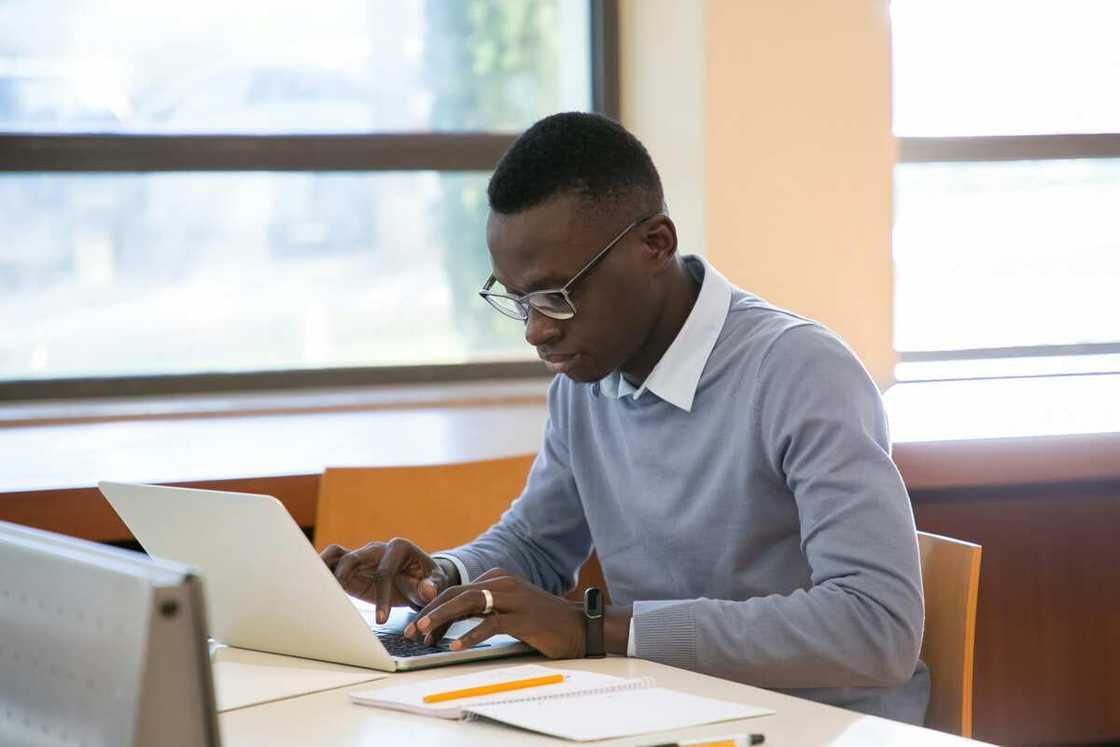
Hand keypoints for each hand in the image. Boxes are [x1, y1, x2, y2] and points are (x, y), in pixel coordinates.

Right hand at [320, 538, 454, 623]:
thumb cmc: (429, 579)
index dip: (383, 596)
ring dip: (324, 567)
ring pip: (337, 554)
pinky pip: (331, 563)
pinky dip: (321, 571)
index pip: (385, 572)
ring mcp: (361, 556)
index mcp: (400, 548)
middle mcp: (377, 548)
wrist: (420, 578)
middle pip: (354, 557)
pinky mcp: (351, 568)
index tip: (382, 620)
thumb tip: (426, 590)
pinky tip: (311, 586)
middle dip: (344, 575)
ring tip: (314, 585)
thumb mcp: (437, 582)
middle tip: (334, 596)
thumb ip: (433, 586)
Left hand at [404, 568, 585, 658]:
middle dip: (430, 612)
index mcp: (497, 579)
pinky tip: (456, 645)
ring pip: (468, 604)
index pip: (456, 590)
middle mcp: (503, 583)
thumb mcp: (509, 609)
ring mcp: (513, 599)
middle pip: (457, 594)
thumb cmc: (542, 622)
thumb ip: (484, 609)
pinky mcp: (522, 617)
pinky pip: (490, 624)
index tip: (417, 626)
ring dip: (442, 619)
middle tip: (411, 631)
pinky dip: (470, 635)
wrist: (579, 626)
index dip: (433, 607)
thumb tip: (449, 624)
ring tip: (424, 633)